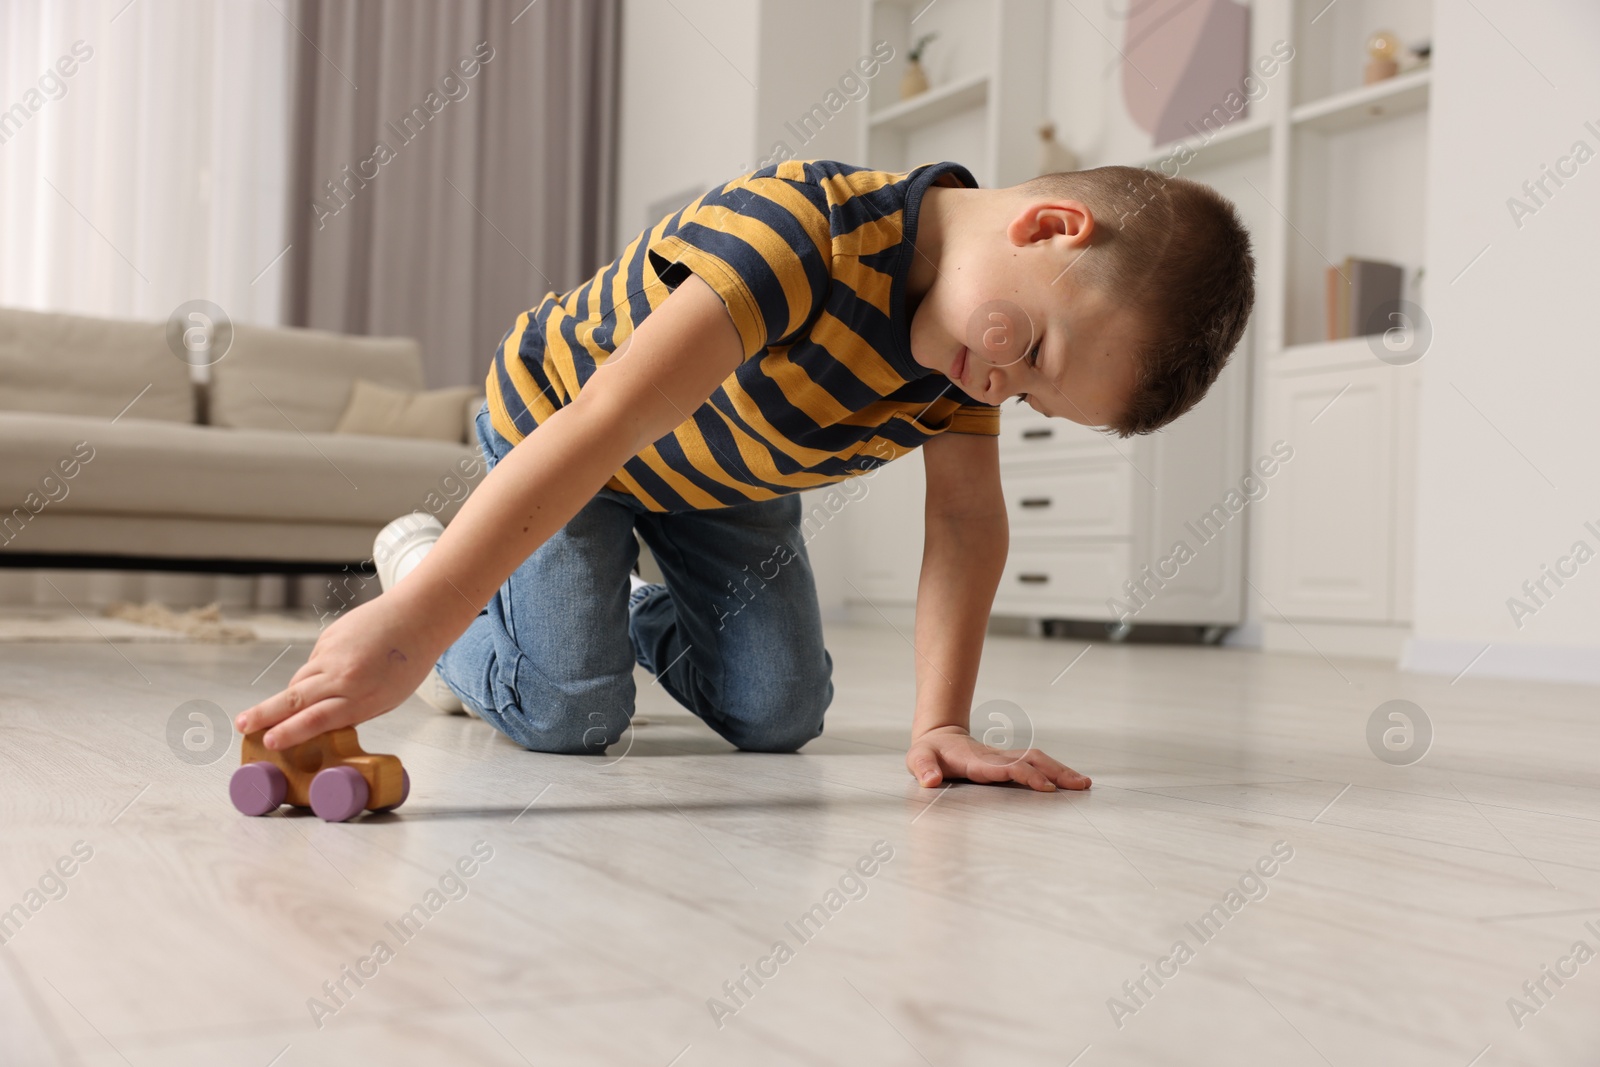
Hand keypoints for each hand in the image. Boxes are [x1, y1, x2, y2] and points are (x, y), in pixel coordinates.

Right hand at [234, 592, 442, 749]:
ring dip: (286, 697)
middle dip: (264, 715)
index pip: (317, 719)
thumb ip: (352, 712)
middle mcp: (343, 675)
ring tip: (267, 713)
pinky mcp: (328, 637)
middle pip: (294, 699)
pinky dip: (315, 672)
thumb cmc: (408, 663)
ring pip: (299, 680)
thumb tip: (320, 723)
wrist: (416, 616)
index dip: (290, 732)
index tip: (270, 742)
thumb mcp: (386, 700)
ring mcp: (332, 654)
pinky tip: (330, 672)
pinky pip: (313, 663)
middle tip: (243, 726)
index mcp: (361, 696)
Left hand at [906, 725, 1090, 791]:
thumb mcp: (917, 760)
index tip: (1045, 786)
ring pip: (1039, 759)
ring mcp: (1005, 758)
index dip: (1025, 775)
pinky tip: (1072, 781)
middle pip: (1031, 760)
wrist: (938, 736)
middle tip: (1080, 785)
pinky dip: (1056, 770)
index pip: (1006, 768)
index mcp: (976, 761)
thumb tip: (930, 780)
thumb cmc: (928, 752)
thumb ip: (923, 769)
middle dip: (1056, 772)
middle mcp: (996, 758)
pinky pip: (1037, 763)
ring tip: (1084, 784)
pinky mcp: (1010, 760)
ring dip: (1061, 770)